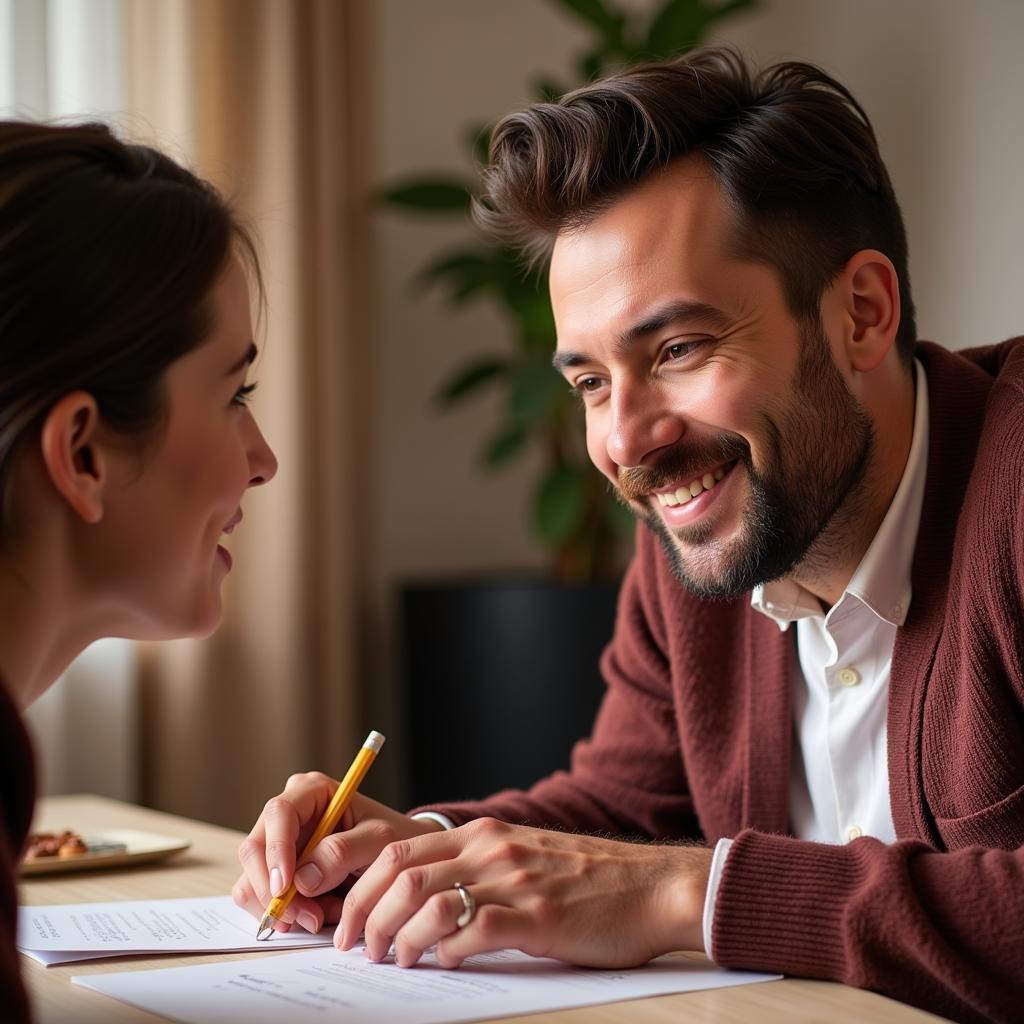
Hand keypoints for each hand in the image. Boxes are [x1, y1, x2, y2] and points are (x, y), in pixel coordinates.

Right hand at [232, 772, 442, 934]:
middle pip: (255, 850)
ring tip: (325, 915)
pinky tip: (320, 914)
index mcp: (310, 791)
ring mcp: (278, 844)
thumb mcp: (379, 840)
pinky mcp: (277, 871)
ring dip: (284, 907)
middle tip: (308, 917)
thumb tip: (302, 878)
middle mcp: (286, 814)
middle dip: (275, 891)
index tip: (284, 887)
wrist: (397, 859)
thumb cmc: (391, 839)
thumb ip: (342, 852)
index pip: (278, 813)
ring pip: (253, 880)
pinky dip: (288, 914)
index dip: (275, 850)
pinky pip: (264, 899)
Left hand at [336, 817, 711, 968]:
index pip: (398, 852)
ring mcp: (514, 880)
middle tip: (357, 950)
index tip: (348, 923)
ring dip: (397, 938)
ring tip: (395, 963)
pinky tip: (444, 965)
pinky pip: (472, 932)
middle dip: (365, 916)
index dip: (361, 888)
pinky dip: (446, 952)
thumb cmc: (588, 880)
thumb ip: (478, 868)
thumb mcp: (524, 857)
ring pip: (426, 902)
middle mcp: (492, 849)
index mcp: (484, 834)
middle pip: (400, 875)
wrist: (651, 885)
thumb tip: (423, 905)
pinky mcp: (538, 917)